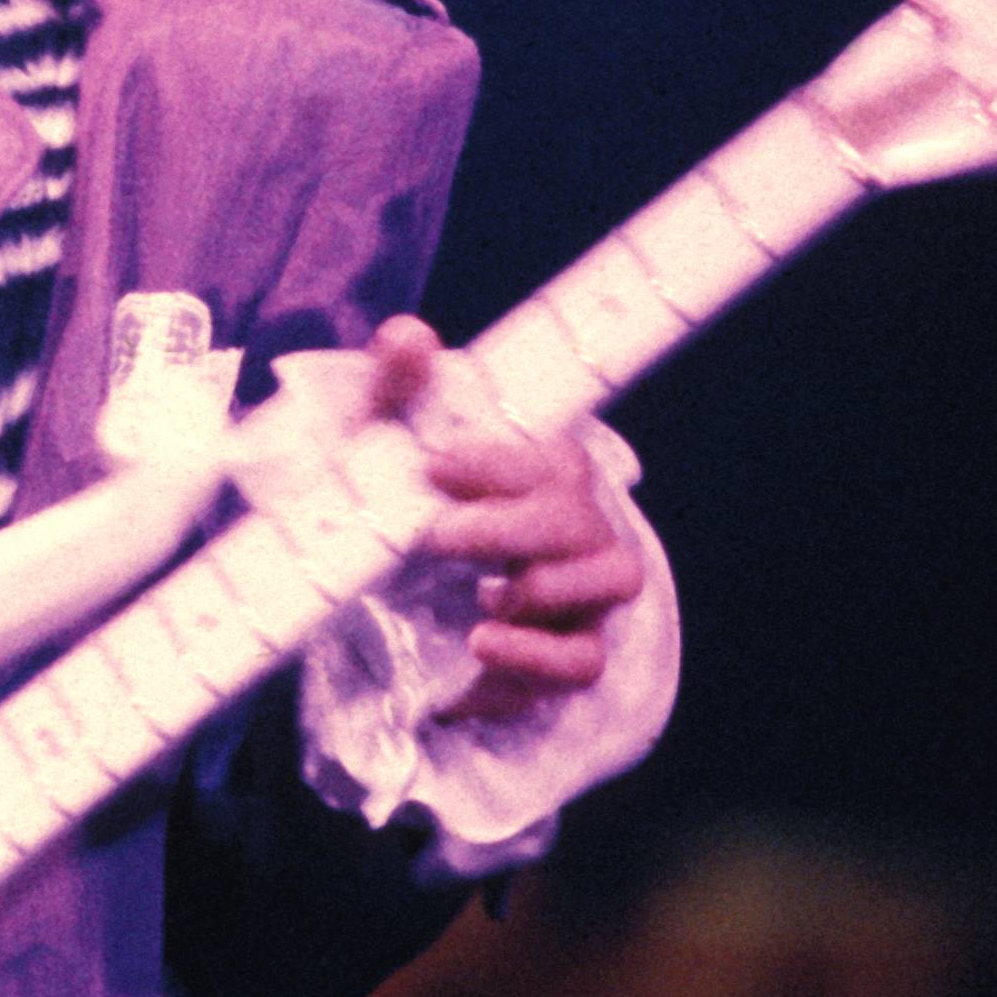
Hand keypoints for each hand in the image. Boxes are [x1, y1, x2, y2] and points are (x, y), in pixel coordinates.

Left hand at [352, 318, 642, 689]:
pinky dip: (535, 655)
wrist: (388, 603)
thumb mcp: (383, 445)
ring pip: (614, 579)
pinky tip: (482, 642)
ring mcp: (583, 594)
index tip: (432, 471)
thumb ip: (395, 389)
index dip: (495, 464)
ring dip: (544, 587)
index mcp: (543, 471)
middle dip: (506, 528)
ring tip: (482, 595)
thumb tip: (409, 336)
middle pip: (578, 517)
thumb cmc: (406, 507)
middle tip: (435, 537)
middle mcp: (578, 527)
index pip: (551, 458)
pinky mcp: (565, 656)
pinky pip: (582, 661)